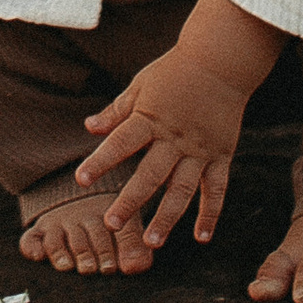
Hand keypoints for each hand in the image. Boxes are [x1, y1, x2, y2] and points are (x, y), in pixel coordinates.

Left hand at [72, 47, 250, 249]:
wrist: (221, 61)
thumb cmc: (175, 71)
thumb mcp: (142, 85)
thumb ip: (117, 110)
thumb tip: (89, 128)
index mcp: (151, 119)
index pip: (121, 143)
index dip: (100, 161)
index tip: (81, 179)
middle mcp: (175, 139)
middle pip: (150, 175)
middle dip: (130, 201)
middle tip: (112, 224)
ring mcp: (199, 150)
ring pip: (183, 190)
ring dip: (167, 217)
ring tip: (151, 242)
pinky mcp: (221, 155)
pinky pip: (216, 189)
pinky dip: (211, 213)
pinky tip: (201, 236)